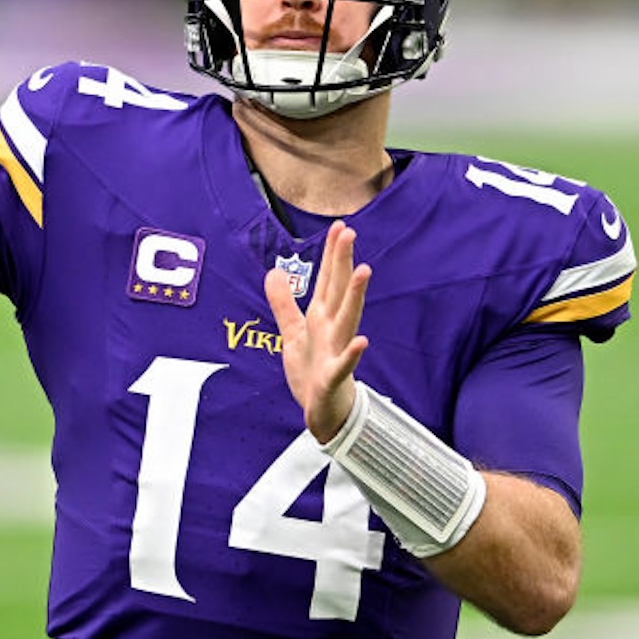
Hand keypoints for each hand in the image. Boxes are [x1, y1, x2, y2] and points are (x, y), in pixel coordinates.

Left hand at [265, 220, 371, 443]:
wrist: (323, 413)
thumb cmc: (311, 372)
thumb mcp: (292, 333)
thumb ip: (283, 303)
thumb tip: (274, 271)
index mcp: (322, 318)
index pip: (329, 280)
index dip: (333, 253)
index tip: (340, 226)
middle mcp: (332, 330)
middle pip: (339, 291)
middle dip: (343, 262)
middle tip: (350, 232)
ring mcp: (336, 352)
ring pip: (347, 320)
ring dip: (355, 296)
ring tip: (364, 270)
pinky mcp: (333, 378)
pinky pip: (343, 365)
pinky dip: (352, 354)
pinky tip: (362, 341)